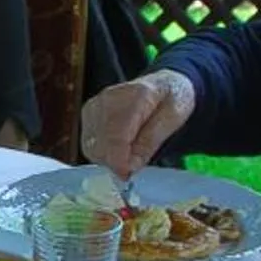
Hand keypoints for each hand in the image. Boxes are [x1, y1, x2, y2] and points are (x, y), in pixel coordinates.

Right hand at [79, 72, 194, 177]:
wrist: (164, 84)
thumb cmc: (172, 100)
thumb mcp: (173, 120)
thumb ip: (150, 142)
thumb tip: (130, 167)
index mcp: (134, 96)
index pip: (116, 135)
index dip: (119, 161)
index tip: (127, 176)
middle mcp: (107, 99)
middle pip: (99, 143)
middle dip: (115, 162)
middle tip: (133, 167)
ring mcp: (94, 106)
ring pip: (90, 147)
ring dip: (108, 159)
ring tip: (129, 156)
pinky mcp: (88, 114)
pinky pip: (89, 143)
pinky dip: (103, 153)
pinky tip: (119, 150)